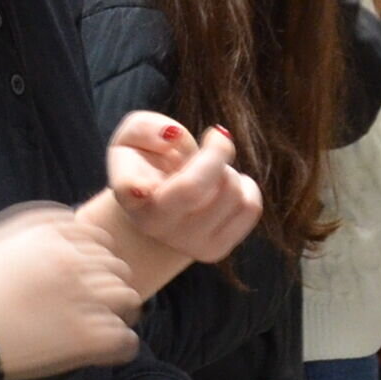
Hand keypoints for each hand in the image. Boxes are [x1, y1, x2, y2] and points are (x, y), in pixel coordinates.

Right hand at [0, 203, 140, 379]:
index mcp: (46, 230)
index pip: (93, 236)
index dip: (88, 257)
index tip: (76, 275)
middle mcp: (71, 257)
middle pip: (113, 265)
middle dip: (105, 283)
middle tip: (90, 305)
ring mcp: (84, 296)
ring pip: (127, 298)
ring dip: (116, 313)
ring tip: (99, 329)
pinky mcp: (88, 336)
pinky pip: (125, 339)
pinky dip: (116, 347)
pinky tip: (98, 353)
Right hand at [96, 114, 260, 272]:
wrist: (155, 212)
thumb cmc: (145, 168)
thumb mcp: (132, 139)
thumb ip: (144, 128)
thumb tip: (174, 136)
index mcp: (131, 194)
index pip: (130, 190)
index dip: (133, 186)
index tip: (140, 185)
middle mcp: (155, 224)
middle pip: (194, 186)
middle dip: (216, 151)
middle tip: (214, 139)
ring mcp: (186, 242)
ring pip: (230, 191)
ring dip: (227, 171)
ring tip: (211, 173)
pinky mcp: (214, 250)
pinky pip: (250, 207)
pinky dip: (246, 188)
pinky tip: (225, 188)